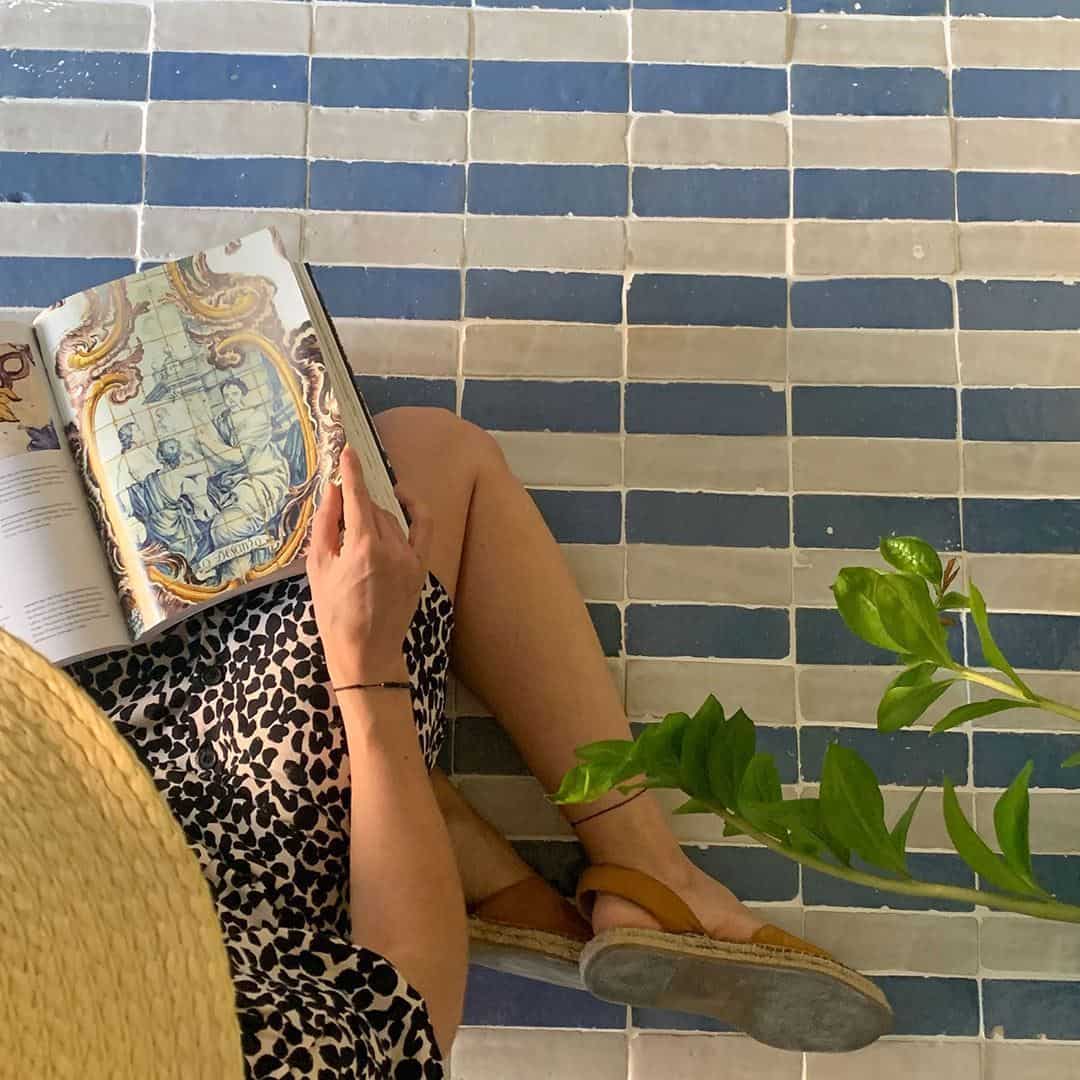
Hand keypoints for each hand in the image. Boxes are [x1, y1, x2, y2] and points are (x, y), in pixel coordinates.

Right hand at [306, 446, 433, 687]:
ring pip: (391, 519)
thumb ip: (325, 525)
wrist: (366, 650)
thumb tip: (332, 491)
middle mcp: (390, 548)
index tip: (347, 451)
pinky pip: (423, 527)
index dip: (352, 472)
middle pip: (372, 510)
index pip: (357, 498)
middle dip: (354, 508)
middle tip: (338, 518)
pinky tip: (403, 500)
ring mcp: (409, 557)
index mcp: (362, 548)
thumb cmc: (334, 613)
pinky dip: (415, 509)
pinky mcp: (420, 566)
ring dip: (374, 516)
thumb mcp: (318, 567)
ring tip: (355, 535)